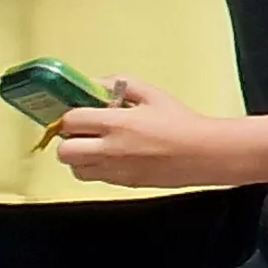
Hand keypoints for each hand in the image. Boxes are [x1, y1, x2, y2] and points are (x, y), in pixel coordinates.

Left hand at [55, 78, 235, 189]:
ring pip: (74, 168)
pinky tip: (111, 156)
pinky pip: (92, 178)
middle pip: (64, 151)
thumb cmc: (180, 122)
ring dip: (79, 157)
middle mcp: (110, 149)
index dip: (70, 116)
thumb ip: (119, 84)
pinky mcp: (120, 183)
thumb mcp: (151, 94)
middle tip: (83, 132)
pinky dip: (93, 168)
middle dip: (68, 140)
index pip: (70, 121)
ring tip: (97, 145)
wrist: (202, 153)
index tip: (79, 112)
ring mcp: (114, 170)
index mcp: (117, 123)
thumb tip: (95, 83)